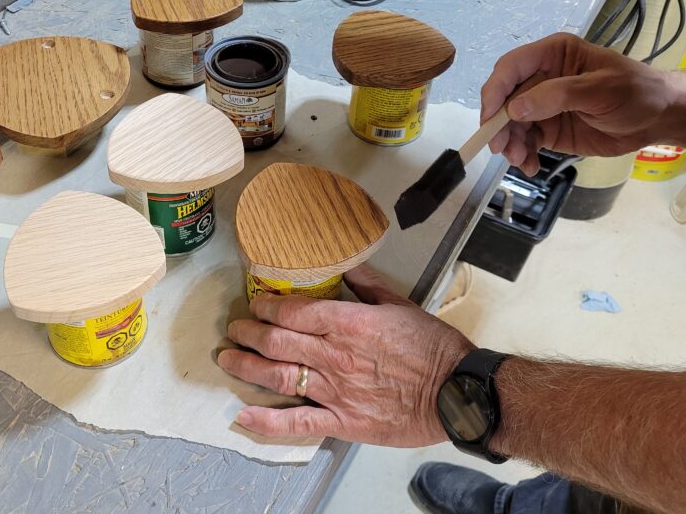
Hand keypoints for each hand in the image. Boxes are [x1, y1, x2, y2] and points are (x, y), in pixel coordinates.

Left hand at [217, 264, 473, 446]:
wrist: (458, 391)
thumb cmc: (434, 347)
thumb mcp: (401, 304)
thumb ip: (366, 284)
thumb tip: (344, 263)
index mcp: (348, 323)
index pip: (292, 311)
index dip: (266, 305)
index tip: (255, 303)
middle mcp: (334, 355)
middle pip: (276, 341)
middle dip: (248, 332)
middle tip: (236, 328)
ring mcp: (335, 390)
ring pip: (278, 376)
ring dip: (246, 366)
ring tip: (228, 359)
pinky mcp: (342, 421)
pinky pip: (297, 422)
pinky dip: (266, 421)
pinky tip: (242, 417)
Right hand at [482, 33, 675, 174]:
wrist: (659, 118)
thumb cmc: (636, 92)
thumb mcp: (600, 89)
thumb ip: (557, 96)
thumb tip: (515, 108)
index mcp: (552, 55)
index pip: (511, 68)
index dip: (495, 91)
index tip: (491, 119)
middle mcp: (541, 77)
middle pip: (505, 99)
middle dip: (500, 125)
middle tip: (502, 149)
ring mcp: (543, 105)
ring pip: (510, 124)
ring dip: (510, 144)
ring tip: (521, 161)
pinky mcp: (549, 129)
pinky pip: (525, 141)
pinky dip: (522, 155)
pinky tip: (530, 165)